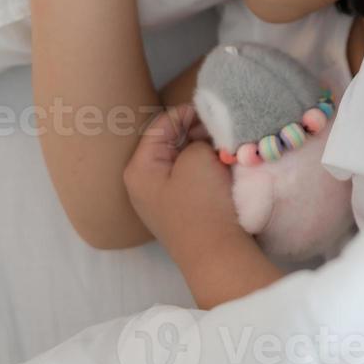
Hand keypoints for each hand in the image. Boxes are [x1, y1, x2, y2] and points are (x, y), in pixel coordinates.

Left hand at [123, 105, 242, 256]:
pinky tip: (224, 165)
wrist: (217, 254)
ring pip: (182, 160)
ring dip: (203, 150)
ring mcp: (162, 199)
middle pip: (169, 143)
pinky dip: (206, 167)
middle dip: (195, 132)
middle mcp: (144, 183)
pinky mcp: (181, 209)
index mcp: (138, 168)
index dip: (186, 112)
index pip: (159, 126)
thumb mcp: (196, 158)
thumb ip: (195, 138)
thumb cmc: (201, 204)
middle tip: (221, 128)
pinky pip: (191, 178)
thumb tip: (202, 140)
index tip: (211, 109)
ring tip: (225, 145)